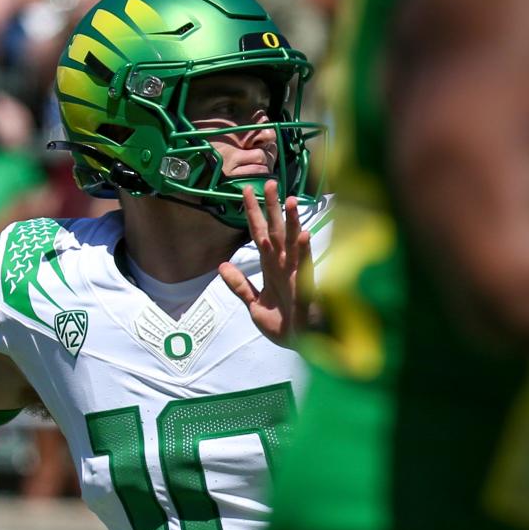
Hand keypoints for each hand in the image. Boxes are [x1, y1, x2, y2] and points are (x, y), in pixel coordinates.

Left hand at [219, 180, 313, 347]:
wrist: (302, 347)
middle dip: (271, 208)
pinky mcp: (306, 289)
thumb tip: (221, 265)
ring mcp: (296, 276)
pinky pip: (305, 268)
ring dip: (291, 222)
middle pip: (275, 231)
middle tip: (268, 182)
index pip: (259, 234)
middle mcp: (283, 266)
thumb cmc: (284, 325)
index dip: (252, 213)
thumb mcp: (253, 305)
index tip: (245, 191)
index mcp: (271, 268)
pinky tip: (305, 234)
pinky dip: (305, 252)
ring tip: (289, 200)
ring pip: (292, 244)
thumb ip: (239, 285)